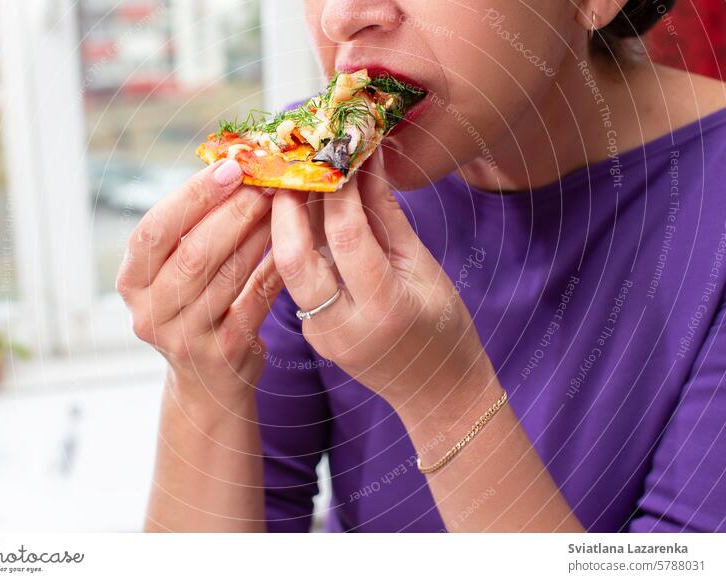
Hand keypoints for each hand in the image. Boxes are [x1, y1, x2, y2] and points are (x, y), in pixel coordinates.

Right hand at [117, 159, 282, 395]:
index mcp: (131, 283)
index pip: (153, 230)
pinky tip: (294, 242)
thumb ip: (191, 230)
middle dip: (234, 211)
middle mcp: (149, 313)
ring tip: (284, 204)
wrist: (206, 384)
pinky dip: (274, 268)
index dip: (191, 196)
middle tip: (267, 182)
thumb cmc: (193, 310)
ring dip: (259, 234)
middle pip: (193, 253)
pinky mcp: (222, 354)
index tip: (229, 167)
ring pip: (227, 275)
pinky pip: (255, 300)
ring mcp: (184, 338)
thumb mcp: (175, 274)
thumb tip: (233, 167)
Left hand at [271, 152, 496, 407]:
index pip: (347, 235)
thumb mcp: (424, 268)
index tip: (335, 152)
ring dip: (284, 223)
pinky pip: (298, 282)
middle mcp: (343, 326)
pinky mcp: (312, 334)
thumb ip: (387, 217)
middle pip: (294, 256)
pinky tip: (305, 218)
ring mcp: (321, 336)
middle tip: (291, 164)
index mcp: (383, 307)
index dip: (338, 189)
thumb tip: (366, 164)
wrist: (439, 394)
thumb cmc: (444, 327)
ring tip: (293, 182)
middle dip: (286, 204)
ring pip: (287, 269)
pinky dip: (299, 246)